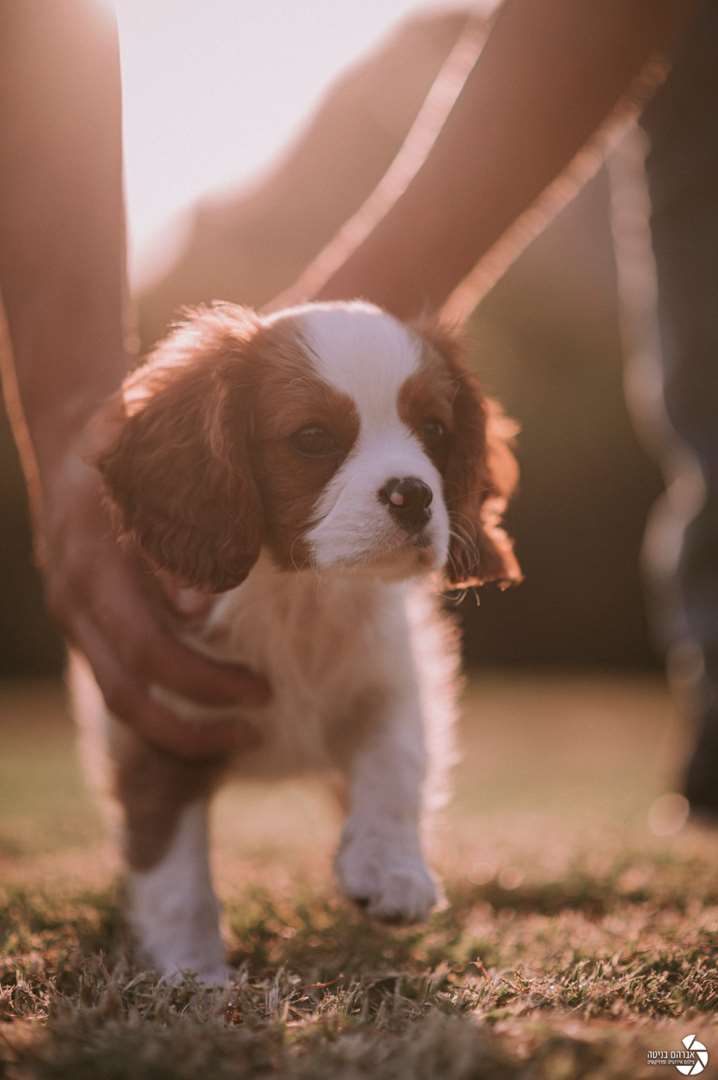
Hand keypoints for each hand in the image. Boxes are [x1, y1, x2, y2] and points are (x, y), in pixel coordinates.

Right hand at [37, 441, 269, 760]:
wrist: (72, 442)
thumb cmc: (132, 441)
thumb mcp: (158, 460)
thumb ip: (176, 516)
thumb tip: (198, 606)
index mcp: (93, 558)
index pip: (144, 637)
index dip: (197, 671)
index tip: (259, 686)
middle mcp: (76, 596)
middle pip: (132, 681)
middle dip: (203, 701)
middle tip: (266, 703)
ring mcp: (74, 617)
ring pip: (119, 697)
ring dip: (181, 728)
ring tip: (246, 733)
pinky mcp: (85, 627)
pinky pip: (120, 686)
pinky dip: (166, 713)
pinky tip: (215, 719)